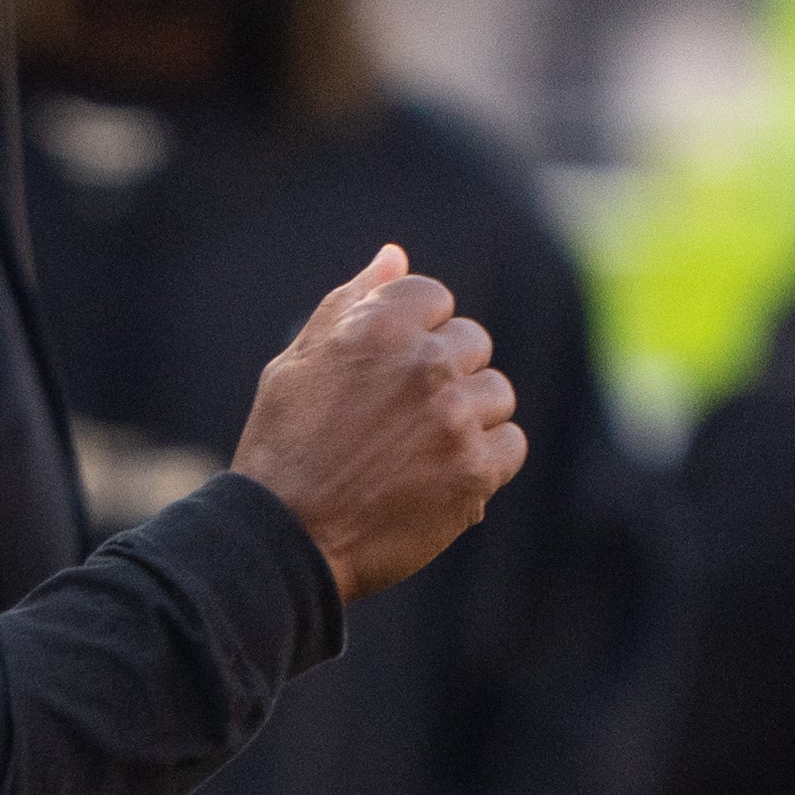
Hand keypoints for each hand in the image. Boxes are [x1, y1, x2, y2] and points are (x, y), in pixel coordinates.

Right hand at [230, 245, 525, 602]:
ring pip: (496, 393)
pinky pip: (510, 444)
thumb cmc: (284, 448)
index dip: (412, 336)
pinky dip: (483, 460)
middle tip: (397, 420)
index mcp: (378, 326)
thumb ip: (351, 303)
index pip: (434, 299)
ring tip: (417, 451)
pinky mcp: (475, 470)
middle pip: (472, 344)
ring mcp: (455, 418)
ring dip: (467, 416)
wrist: (286, 539)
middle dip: (442, 375)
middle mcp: (424, 364)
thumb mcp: (298, 362)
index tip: (385, 375)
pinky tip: (439, 476)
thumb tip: (395, 256)